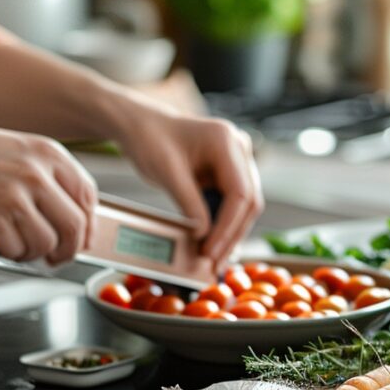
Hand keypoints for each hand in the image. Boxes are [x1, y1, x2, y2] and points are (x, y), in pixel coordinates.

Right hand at [0, 120, 97, 263]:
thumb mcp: (12, 150)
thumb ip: (43, 176)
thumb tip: (70, 215)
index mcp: (46, 152)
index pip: (87, 195)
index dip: (88, 223)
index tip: (82, 236)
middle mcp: (36, 173)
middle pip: (76, 226)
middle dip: (70, 249)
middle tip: (57, 256)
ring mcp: (16, 198)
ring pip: (48, 244)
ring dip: (36, 254)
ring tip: (19, 247)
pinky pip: (18, 252)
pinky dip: (11, 254)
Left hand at [117, 107, 262, 264]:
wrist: (141, 127)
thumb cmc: (150, 140)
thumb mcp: (167, 173)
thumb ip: (189, 205)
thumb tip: (205, 236)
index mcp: (226, 141)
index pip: (240, 193)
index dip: (228, 227)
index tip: (211, 251)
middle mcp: (238, 150)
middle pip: (248, 202)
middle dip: (231, 235)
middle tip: (214, 262)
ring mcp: (236, 161)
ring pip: (243, 207)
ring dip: (229, 233)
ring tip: (212, 258)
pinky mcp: (227, 173)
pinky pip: (231, 204)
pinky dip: (221, 224)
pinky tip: (211, 243)